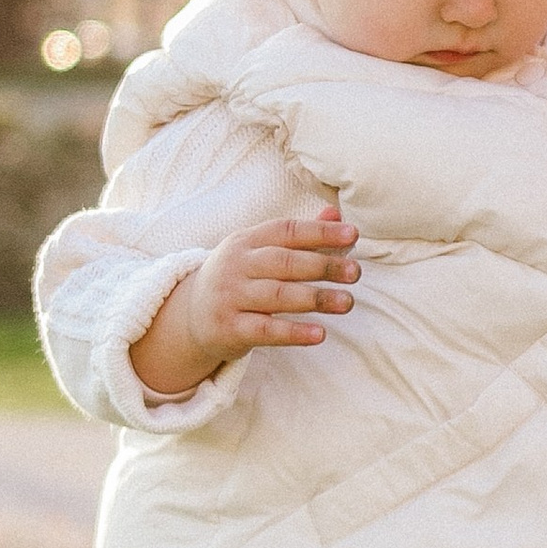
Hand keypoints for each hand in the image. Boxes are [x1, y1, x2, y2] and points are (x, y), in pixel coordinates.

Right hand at [129, 202, 359, 398]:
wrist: (191, 316)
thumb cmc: (240, 279)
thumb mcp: (260, 253)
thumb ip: (300, 236)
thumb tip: (335, 213)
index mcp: (246, 241)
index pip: (286, 231)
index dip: (319, 232)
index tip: (352, 235)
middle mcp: (236, 265)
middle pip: (284, 262)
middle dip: (323, 266)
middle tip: (355, 273)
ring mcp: (230, 297)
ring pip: (277, 295)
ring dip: (316, 299)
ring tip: (348, 302)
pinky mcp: (229, 328)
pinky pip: (265, 330)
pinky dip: (293, 332)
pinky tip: (319, 334)